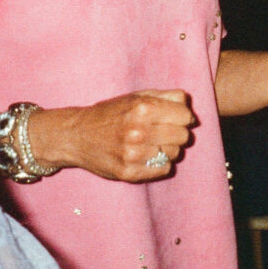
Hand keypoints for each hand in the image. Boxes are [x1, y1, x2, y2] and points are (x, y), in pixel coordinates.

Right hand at [30, 89, 194, 181]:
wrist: (78, 135)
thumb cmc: (111, 112)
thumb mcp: (137, 95)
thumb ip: (167, 96)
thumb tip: (189, 105)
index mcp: (143, 108)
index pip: (185, 116)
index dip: (184, 117)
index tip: (177, 118)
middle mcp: (138, 131)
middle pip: (182, 136)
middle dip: (178, 133)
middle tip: (166, 132)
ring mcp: (132, 154)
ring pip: (174, 153)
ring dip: (169, 148)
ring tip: (155, 143)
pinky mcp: (128, 172)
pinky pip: (163, 169)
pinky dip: (161, 163)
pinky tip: (149, 156)